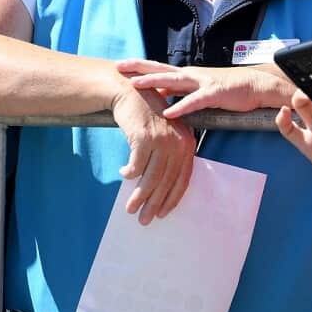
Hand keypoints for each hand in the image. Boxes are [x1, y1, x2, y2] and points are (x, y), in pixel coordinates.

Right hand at [111, 86, 196, 224]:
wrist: (130, 91)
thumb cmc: (147, 115)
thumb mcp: (165, 133)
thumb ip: (168, 155)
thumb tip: (160, 187)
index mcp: (187, 143)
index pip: (182, 178)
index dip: (171, 198)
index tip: (162, 213)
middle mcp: (178, 142)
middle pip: (166, 181)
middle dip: (154, 203)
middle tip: (144, 220)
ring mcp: (162, 140)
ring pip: (151, 178)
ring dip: (139, 196)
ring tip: (130, 209)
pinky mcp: (144, 138)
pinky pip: (136, 165)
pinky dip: (129, 173)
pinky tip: (123, 173)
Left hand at [116, 59, 291, 118]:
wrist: (257, 86)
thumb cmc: (230, 90)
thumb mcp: (201, 91)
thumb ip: (183, 94)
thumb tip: (164, 101)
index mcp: (188, 76)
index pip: (160, 69)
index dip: (141, 67)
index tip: (122, 66)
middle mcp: (192, 75)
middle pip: (161, 69)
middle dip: (139, 67)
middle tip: (118, 65)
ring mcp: (203, 83)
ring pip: (173, 81)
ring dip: (154, 82)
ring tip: (135, 84)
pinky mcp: (215, 94)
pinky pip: (195, 101)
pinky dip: (181, 106)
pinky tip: (168, 113)